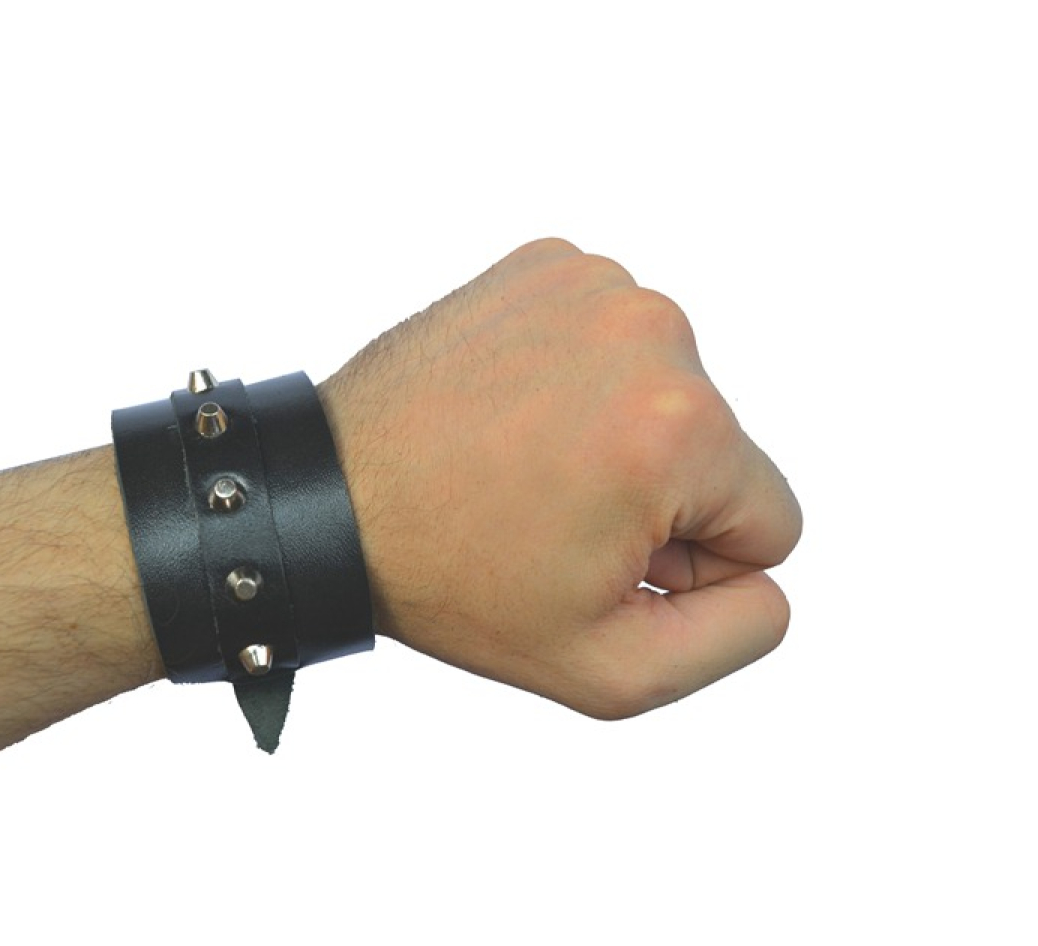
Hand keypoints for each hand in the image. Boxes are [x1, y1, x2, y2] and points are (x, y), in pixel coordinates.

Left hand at [318, 238, 801, 718]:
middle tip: (550, 513)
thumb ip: (737, 634)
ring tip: (525, 462)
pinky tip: (514, 412)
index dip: (691, 566)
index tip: (599, 558)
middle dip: (656, 498)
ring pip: (672, 395)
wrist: (331, 497)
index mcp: (679, 427)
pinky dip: (579, 381)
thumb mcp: (610, 668)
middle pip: (722, 451)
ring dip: (619, 435)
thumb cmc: (454, 581)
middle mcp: (651, 330)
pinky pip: (616, 345)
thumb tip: (767, 576)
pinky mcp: (551, 262)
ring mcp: (596, 284)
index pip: (771, 522)